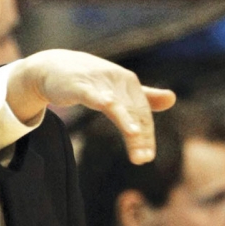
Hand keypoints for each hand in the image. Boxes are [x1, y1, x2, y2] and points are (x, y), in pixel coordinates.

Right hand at [6, 49, 175, 164]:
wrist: (51, 66)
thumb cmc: (87, 79)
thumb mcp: (117, 87)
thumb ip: (144, 95)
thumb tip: (172, 98)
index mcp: (128, 82)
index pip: (142, 113)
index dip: (147, 135)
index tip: (147, 157)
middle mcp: (117, 80)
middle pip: (132, 112)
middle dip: (139, 136)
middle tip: (143, 159)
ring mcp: (98, 82)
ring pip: (117, 106)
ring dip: (126, 121)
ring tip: (136, 137)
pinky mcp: (80, 85)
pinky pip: (93, 94)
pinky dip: (104, 101)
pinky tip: (110, 107)